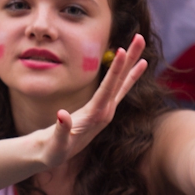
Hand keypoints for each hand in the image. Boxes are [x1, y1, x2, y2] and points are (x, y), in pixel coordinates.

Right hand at [39, 34, 147, 167]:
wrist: (55, 156)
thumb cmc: (53, 149)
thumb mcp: (56, 143)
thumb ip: (60, 130)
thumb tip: (61, 115)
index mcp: (95, 117)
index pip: (108, 89)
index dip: (115, 70)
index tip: (122, 51)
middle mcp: (105, 112)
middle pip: (120, 81)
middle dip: (130, 59)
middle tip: (140, 37)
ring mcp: (107, 110)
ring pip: (122, 82)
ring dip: (131, 62)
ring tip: (140, 44)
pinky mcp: (104, 109)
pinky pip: (120, 88)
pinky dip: (129, 75)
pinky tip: (138, 65)